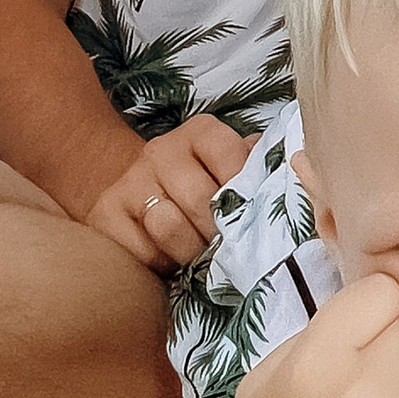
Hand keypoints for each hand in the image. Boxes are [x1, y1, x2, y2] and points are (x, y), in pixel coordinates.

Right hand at [84, 114, 252, 269]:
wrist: (130, 193)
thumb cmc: (195, 187)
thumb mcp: (226, 170)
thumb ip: (256, 169)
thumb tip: (292, 170)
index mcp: (200, 132)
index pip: (232, 156)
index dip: (244, 195)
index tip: (248, 217)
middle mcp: (161, 150)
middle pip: (201, 200)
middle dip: (219, 234)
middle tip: (227, 250)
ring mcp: (130, 181)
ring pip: (170, 228)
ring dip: (191, 253)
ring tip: (199, 256)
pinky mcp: (105, 214)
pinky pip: (142, 251)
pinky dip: (160, 265)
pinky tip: (167, 260)